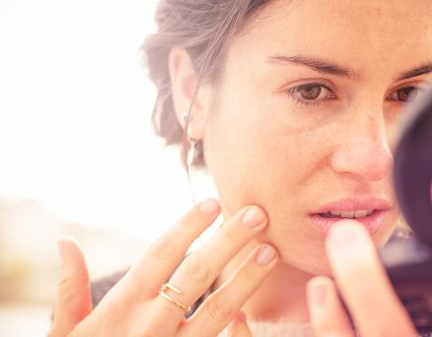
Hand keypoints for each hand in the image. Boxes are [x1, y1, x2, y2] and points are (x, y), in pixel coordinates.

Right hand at [50, 200, 277, 336]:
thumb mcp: (67, 331)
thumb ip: (69, 288)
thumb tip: (65, 241)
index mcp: (122, 306)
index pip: (160, 254)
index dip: (188, 227)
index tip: (213, 203)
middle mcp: (151, 324)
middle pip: (196, 274)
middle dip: (229, 242)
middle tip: (257, 213)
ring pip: (218, 309)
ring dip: (247, 278)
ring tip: (271, 251)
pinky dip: (241, 326)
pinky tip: (259, 306)